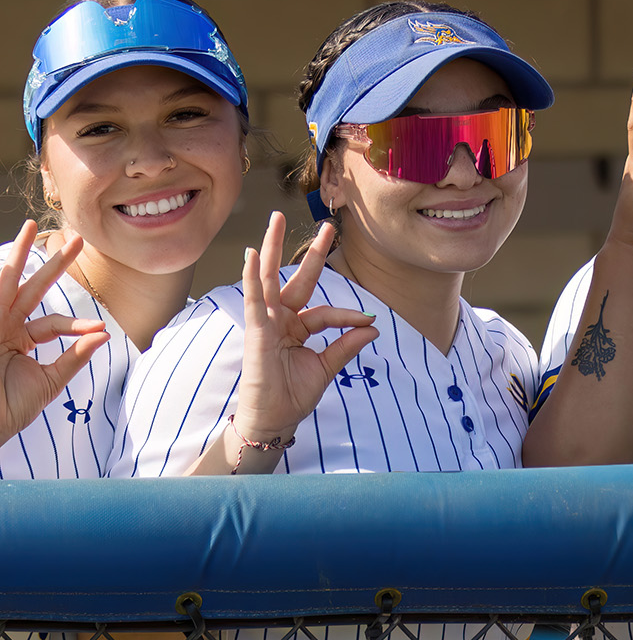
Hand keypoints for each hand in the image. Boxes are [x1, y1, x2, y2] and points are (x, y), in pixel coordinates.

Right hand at [0, 223, 108, 440]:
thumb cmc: (7, 410)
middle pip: (30, 289)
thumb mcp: (48, 383)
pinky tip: (9, 257)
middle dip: (53, 265)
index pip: (52, 323)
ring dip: (18, 255)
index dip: (76, 324)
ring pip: (6, 282)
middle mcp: (2, 328)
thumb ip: (73, 359)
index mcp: (18, 341)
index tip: (98, 329)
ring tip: (30, 228)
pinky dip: (1, 277)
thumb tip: (104, 335)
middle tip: (76, 240)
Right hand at [226, 213, 379, 468]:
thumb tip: (372, 326)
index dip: (348, 315)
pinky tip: (252, 254)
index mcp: (297, 328)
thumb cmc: (293, 395)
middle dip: (313, 253)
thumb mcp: (326, 367)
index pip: (326, 312)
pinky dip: (252, 277)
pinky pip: (254, 299)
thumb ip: (345, 345)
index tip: (370, 321)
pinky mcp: (256, 331)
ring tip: (275, 219)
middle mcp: (281, 320)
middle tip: (329, 226)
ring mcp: (267, 322)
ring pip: (270, 279)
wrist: (274, 420)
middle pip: (298, 279)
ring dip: (273, 248)